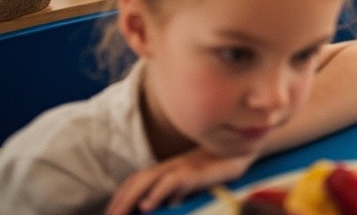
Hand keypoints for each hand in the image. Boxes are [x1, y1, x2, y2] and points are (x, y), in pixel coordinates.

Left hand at [105, 148, 253, 213]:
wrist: (246, 148)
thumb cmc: (223, 166)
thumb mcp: (198, 182)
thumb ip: (181, 191)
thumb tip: (171, 203)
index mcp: (170, 167)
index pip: (137, 179)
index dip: (121, 195)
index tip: (111, 212)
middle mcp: (172, 165)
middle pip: (137, 180)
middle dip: (119, 200)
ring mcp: (184, 166)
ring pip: (148, 179)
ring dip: (130, 198)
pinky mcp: (197, 171)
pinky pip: (172, 181)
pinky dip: (157, 192)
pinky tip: (147, 206)